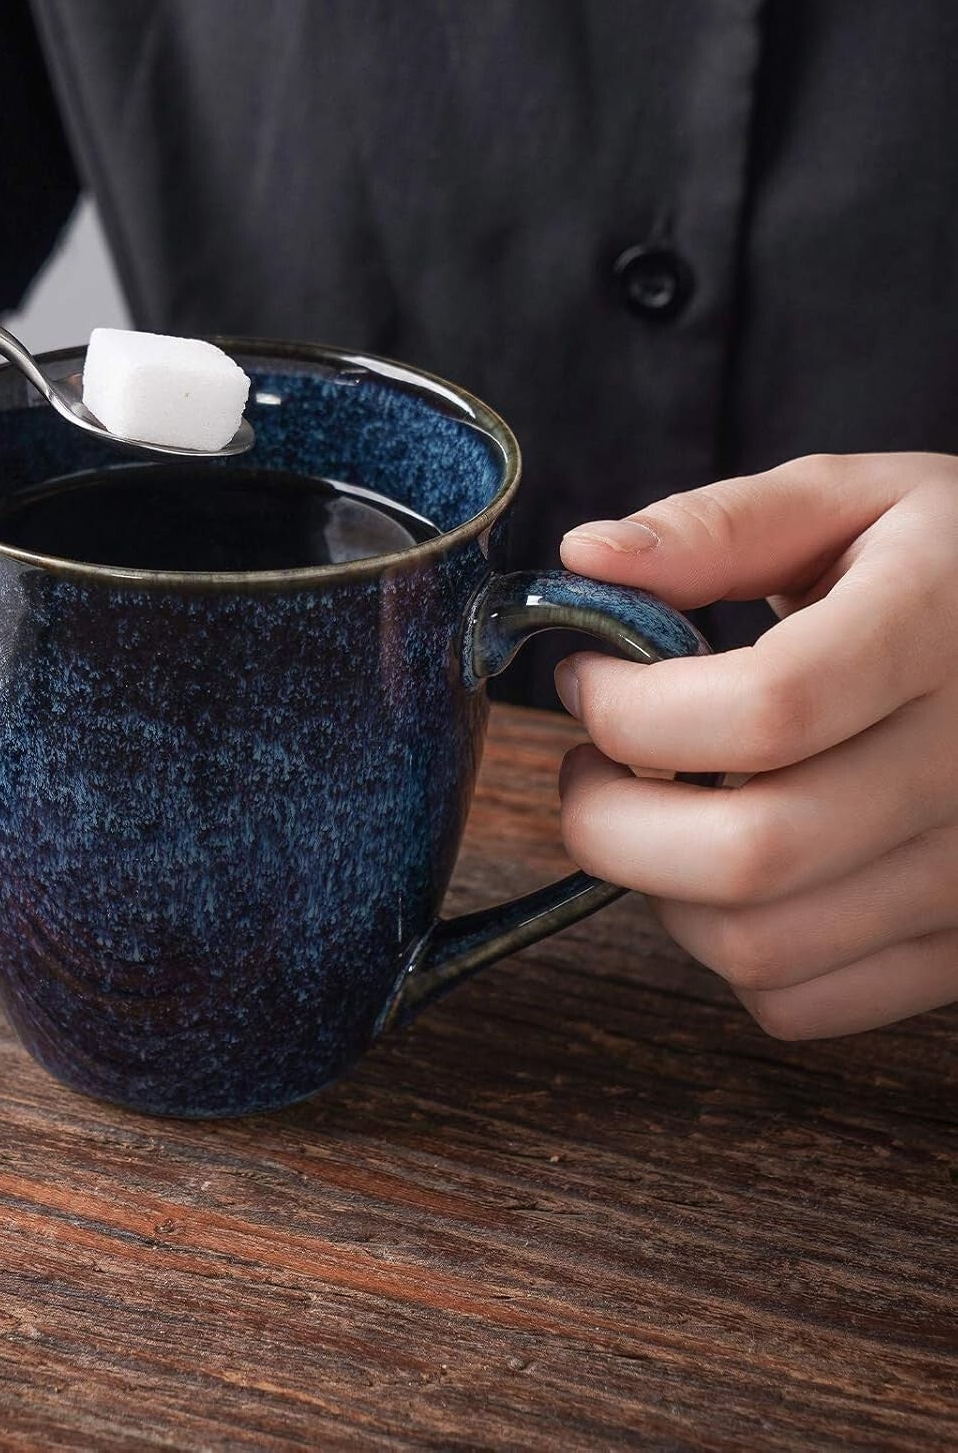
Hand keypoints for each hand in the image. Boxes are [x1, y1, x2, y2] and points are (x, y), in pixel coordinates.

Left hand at [554, 452, 957, 1038]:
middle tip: (591, 766)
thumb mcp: (854, 503)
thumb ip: (717, 527)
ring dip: (656, 888)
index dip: (631, 708)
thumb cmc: (953, 568)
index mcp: (940, 631)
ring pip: (760, 946)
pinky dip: (726, 952)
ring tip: (656, 810)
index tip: (585, 676)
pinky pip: (801, 1001)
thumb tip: (585, 558)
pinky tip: (730, 872)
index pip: (764, 710)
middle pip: (749, 854)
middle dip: (608, 819)